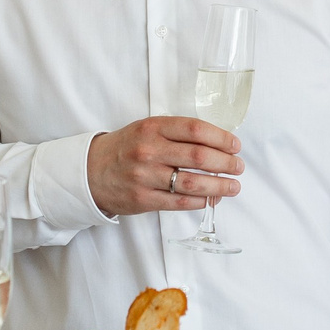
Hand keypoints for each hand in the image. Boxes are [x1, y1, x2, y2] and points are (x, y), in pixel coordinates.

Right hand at [87, 116, 241, 215]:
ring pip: (192, 183)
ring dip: (219, 186)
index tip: (235, 145)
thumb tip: (217, 144)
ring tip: (233, 187)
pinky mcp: (143, 199)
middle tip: (239, 167)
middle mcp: (149, 150)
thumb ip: (177, 133)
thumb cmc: (126, 148)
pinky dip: (200, 201)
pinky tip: (211, 199)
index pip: (195, 129)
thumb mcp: (147, 129)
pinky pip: (179, 202)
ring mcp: (145, 176)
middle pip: (199, 157)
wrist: (90, 170)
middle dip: (226, 163)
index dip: (221, 138)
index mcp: (153, 127)